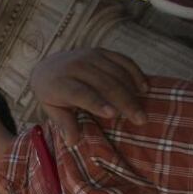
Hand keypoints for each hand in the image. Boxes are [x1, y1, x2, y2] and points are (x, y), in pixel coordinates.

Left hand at [30, 48, 147, 144]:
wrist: (47, 67)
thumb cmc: (52, 94)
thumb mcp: (52, 110)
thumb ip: (64, 124)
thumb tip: (72, 142)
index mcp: (60, 82)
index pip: (81, 93)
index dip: (97, 103)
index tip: (113, 114)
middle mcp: (75, 66)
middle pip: (104, 84)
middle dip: (124, 102)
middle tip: (140, 119)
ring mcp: (89, 56)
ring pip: (116, 73)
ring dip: (133, 91)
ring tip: (143, 110)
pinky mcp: (101, 51)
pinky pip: (122, 60)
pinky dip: (135, 73)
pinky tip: (145, 88)